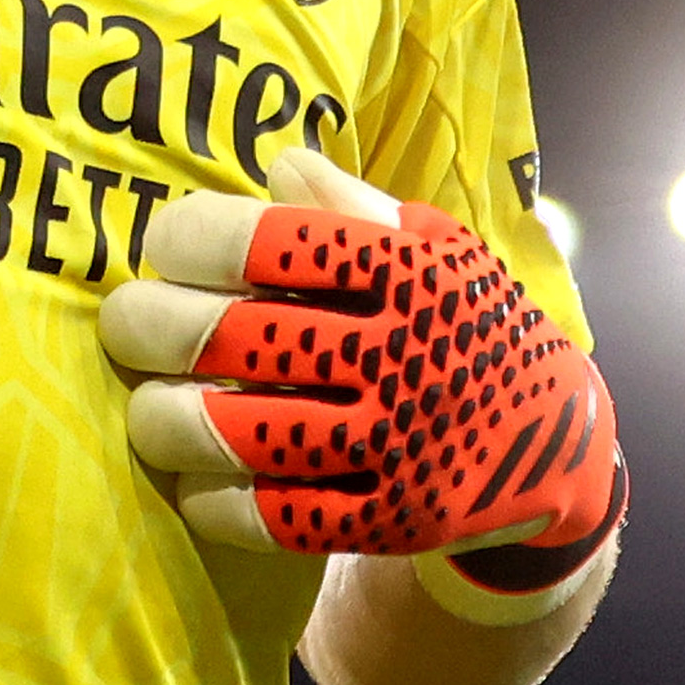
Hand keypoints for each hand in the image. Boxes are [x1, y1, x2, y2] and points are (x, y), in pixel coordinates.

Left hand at [98, 146, 622, 620]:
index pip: (266, 241)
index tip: (160, 247)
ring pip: (236, 434)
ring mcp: (398, 444)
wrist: (559, 444)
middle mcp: (403, 353)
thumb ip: (353, 208)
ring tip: (145, 408)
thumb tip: (277, 164)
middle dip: (149, 329)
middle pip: (230, 339)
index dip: (187, 239)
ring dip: (163, 421)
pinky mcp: (393, 521)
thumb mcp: (436, 249)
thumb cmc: (465, 324)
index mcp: (409, 273)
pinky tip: (190, 481)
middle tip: (125, 325)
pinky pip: (275, 517)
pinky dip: (215, 501)